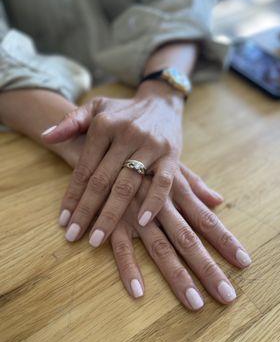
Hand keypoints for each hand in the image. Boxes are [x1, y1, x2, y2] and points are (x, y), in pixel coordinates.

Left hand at [42, 82, 185, 245]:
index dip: (72, 196)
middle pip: (102, 181)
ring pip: (127, 185)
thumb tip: (45, 137)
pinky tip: (141, 222)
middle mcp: (126, 134)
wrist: (162, 103)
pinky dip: (152, 202)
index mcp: (104, 125)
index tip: (62, 221)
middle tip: (74, 236)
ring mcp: (150, 146)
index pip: (84, 168)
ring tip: (98, 238)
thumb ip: (71, 122)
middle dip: (86, 211)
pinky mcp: (171, 155)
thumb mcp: (96, 108)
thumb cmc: (124, 111)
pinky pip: (162, 183)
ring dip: (111, 215)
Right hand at [58, 137, 250, 309]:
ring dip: (177, 276)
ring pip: (161, 248)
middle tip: (227, 296)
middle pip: (190, 240)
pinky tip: (138, 292)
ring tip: (194, 302)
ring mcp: (137, 213)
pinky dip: (129, 268)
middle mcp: (161, 205)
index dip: (226, 240)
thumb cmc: (133, 154)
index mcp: (175, 193)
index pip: (206, 220)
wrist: (95, 140)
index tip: (244, 262)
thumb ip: (193, 184)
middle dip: (209, 268)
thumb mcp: (166, 165)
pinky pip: (120, 246)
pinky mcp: (112, 218)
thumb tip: (219, 200)